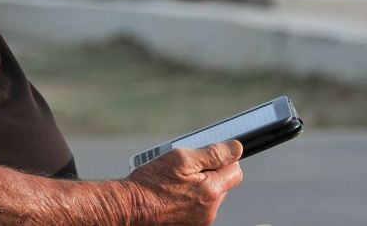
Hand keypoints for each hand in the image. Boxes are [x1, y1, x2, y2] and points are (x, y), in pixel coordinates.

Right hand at [126, 140, 242, 224]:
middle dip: (209, 171)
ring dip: (198, 184)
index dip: (224, 158)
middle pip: (221, 183)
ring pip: (208, 195)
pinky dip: (189, 197)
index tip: (211, 152)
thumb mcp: (181, 159)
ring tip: (175, 178)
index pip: (235, 171)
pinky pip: (197, 206)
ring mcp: (200, 221)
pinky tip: (172, 191)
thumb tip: (236, 148)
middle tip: (186, 164)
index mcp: (211, 190)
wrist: (130, 208)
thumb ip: (212, 153)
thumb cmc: (152, 182)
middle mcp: (209, 210)